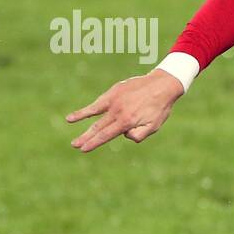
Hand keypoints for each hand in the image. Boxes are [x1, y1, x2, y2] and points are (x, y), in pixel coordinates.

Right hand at [66, 70, 184, 151]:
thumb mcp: (153, 125)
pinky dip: (85, 111)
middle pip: (98, 128)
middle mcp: (118, 112)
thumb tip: (123, 136)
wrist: (162, 84)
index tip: (84, 149)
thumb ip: (138, 135)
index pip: (106, 135)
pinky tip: (72, 117)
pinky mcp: (113, 93)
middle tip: (75, 145)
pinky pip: (96, 104)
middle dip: (86, 138)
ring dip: (82, 124)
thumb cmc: (159, 108)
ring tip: (72, 130)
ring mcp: (114, 101)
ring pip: (95, 116)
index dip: (94, 143)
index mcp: (127, 122)